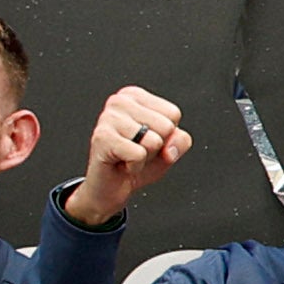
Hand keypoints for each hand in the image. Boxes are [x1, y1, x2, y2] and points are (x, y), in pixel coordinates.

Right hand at [70, 85, 189, 225]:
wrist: (111, 187)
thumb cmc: (137, 162)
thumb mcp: (169, 148)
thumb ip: (180, 141)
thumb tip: (170, 148)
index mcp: (136, 96)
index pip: (173, 113)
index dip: (166, 135)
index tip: (146, 141)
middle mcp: (120, 101)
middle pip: (166, 126)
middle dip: (156, 147)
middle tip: (136, 150)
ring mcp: (108, 117)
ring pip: (154, 141)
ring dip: (145, 157)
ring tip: (128, 156)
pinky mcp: (102, 137)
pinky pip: (139, 155)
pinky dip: (135, 166)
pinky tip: (121, 163)